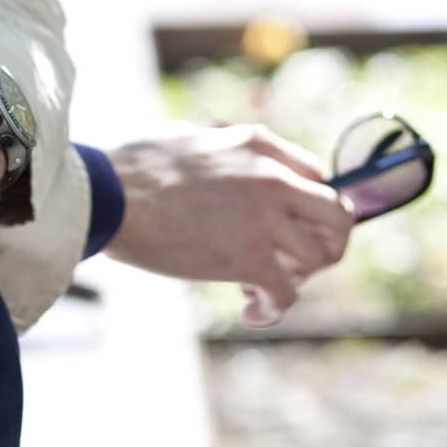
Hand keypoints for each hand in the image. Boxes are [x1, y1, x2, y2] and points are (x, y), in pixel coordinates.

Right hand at [101, 122, 354, 327]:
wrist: (109, 194)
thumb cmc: (136, 165)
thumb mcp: (193, 135)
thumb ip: (228, 146)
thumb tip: (239, 160)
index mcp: (257, 143)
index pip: (317, 176)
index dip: (309, 208)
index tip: (293, 228)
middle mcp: (272, 176)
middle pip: (337, 215)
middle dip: (325, 243)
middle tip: (296, 263)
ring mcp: (264, 217)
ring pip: (320, 257)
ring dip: (296, 278)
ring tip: (262, 286)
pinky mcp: (249, 257)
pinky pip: (287, 294)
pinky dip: (273, 309)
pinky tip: (251, 311)